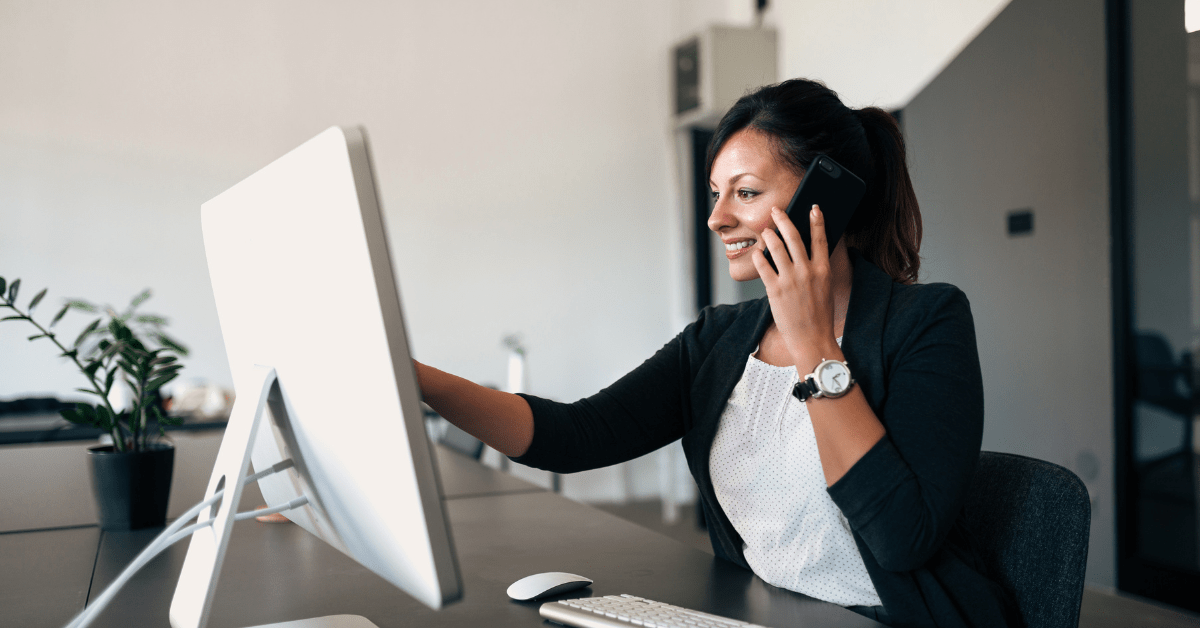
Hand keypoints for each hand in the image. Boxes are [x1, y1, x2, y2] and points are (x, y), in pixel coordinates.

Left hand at [751, 205, 839, 368]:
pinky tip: (756, 253)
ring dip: (769, 235)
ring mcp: (790, 280)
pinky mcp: (775, 290)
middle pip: (794, 237)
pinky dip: (758, 257)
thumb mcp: (826, 288)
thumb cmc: (820, 316)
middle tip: (776, 210)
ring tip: (766, 230)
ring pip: (776, 248)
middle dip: (784, 220)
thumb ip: (818, 269)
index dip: (816, 220)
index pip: (820, 238)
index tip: (812, 207)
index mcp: (823, 270)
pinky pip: (763, 266)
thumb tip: (808, 252)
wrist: (812, 340)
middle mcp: (807, 272)